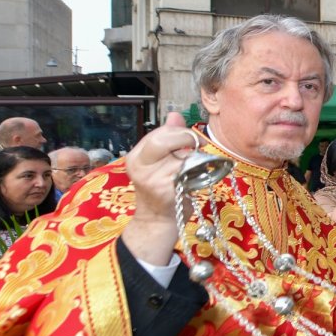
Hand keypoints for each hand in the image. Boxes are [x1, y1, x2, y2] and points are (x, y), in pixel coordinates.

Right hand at [121, 111, 201, 265]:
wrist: (157, 221)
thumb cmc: (162, 189)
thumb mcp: (159, 162)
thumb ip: (167, 138)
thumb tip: (175, 115)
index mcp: (136, 157)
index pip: (158, 133)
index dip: (178, 132)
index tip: (191, 139)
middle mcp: (140, 167)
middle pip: (164, 140)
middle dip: (186, 139)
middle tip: (199, 146)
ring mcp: (153, 180)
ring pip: (182, 157)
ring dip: (196, 160)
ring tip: (196, 168)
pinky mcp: (168, 191)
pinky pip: (190, 174)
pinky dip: (198, 174)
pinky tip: (196, 180)